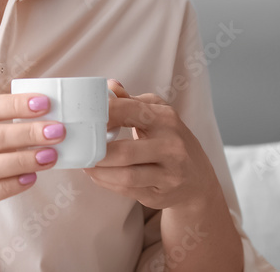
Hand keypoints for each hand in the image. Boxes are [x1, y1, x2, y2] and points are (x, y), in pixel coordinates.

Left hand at [82, 80, 223, 211]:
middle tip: (80, 147)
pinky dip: (106, 182)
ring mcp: (168, 174)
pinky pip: (127, 190)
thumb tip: (108, 85)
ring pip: (125, 175)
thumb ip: (131, 101)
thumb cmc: (170, 140)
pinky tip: (97, 174)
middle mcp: (171, 146)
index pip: (127, 110)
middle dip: (96, 152)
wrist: (198, 180)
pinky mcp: (161, 195)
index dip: (101, 114)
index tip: (84, 118)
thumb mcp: (157, 114)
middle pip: (124, 151)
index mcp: (165, 118)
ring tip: (85, 162)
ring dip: (98, 170)